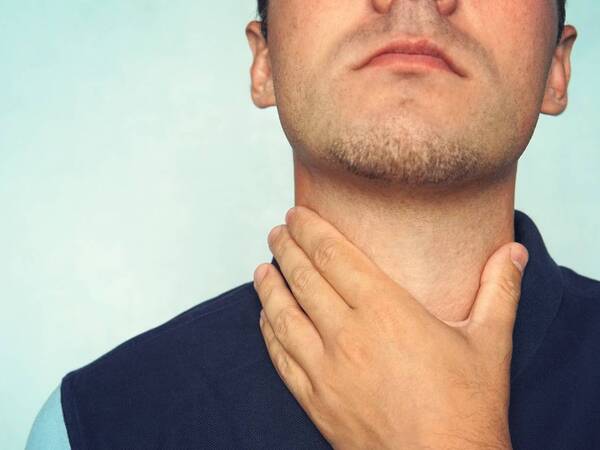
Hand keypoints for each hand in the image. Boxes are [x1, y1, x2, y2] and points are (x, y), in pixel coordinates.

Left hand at [253, 206, 527, 449]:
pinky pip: (280, 357)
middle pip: (304, 278)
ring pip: (283, 315)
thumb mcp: (489, 343)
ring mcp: (326, 369)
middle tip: (278, 232)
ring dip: (270, 287)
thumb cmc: (466, 409)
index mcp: (386, 311)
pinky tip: (266, 319)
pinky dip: (269, 332)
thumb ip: (498, 290)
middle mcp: (348, 334)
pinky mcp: (315, 400)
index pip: (334, 255)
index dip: (310, 230)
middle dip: (286, 249)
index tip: (296, 214)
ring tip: (263, 268)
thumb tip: (513, 252)